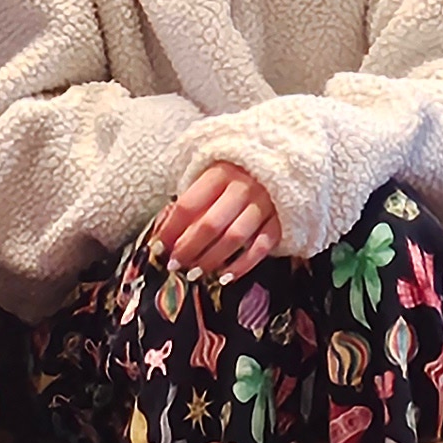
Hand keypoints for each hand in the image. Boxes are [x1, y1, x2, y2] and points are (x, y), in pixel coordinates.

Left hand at [151, 159, 284, 281]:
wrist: (284, 164)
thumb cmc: (239, 173)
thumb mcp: (212, 175)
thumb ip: (193, 199)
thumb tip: (167, 230)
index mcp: (220, 173)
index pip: (188, 206)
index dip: (170, 230)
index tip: (158, 247)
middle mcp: (243, 188)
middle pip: (210, 225)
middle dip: (188, 249)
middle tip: (175, 265)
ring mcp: (263, 205)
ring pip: (234, 239)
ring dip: (211, 260)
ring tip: (195, 273)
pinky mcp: (280, 221)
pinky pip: (260, 248)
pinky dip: (242, 266)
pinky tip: (225, 277)